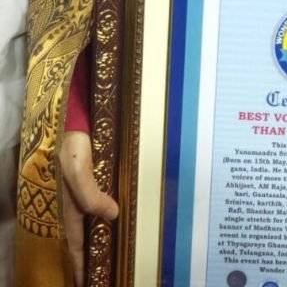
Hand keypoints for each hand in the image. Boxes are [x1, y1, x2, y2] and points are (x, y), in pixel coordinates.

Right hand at [61, 131, 118, 286]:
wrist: (73, 117)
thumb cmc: (73, 144)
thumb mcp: (78, 170)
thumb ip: (91, 194)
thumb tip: (112, 216)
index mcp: (70, 206)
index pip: (76, 244)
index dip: (80, 266)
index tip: (86, 284)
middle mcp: (76, 202)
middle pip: (84, 237)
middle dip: (91, 257)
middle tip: (103, 271)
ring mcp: (84, 191)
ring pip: (92, 221)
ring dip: (100, 237)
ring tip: (111, 252)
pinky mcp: (92, 178)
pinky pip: (99, 203)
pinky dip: (106, 216)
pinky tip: (116, 218)